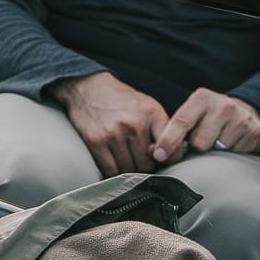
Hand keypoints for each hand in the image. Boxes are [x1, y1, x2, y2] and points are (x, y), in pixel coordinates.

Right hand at [49, 71, 167, 176]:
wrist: (89, 88)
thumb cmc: (121, 101)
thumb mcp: (148, 107)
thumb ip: (162, 130)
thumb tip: (170, 159)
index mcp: (152, 114)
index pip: (170, 150)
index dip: (168, 160)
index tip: (161, 160)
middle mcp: (134, 124)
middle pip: (147, 165)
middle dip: (144, 165)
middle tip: (138, 158)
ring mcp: (114, 133)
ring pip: (128, 170)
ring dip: (127, 170)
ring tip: (125, 158)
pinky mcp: (96, 141)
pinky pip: (110, 170)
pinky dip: (112, 172)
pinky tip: (113, 163)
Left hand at [151, 89, 259, 163]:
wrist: (246, 112)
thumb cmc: (210, 118)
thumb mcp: (192, 115)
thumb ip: (173, 131)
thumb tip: (155, 153)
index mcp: (201, 98)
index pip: (181, 122)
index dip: (168, 141)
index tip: (159, 155)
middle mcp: (222, 105)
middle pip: (199, 144)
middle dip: (197, 149)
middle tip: (203, 142)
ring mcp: (241, 118)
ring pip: (218, 152)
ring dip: (215, 152)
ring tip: (219, 141)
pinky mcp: (255, 132)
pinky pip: (236, 155)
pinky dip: (232, 154)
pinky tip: (233, 143)